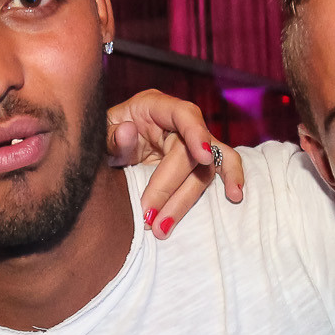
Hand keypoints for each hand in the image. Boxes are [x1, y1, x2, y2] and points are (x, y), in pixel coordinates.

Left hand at [106, 89, 242, 238]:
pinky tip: (235, 196)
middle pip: (190, 156)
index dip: (196, 133)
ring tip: (163, 228)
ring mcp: (191, 143)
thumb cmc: (104, 136)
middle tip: (148, 218)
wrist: (106, 148)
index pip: (184, 114)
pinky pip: (220, 169)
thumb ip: (110, 136)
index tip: (201, 157)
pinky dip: (231, 180)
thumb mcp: (98, 134)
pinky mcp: (197, 163)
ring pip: (203, 171)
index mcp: (155, 106)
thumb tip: (128, 132)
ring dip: (183, 202)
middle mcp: (179, 122)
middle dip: (169, 190)